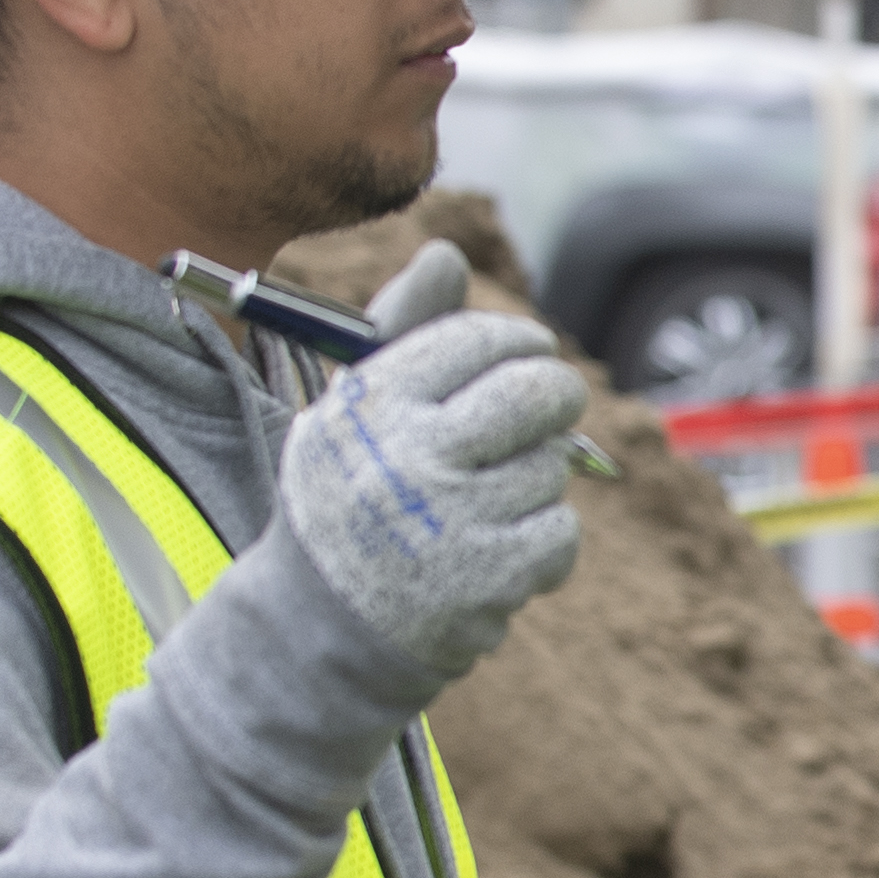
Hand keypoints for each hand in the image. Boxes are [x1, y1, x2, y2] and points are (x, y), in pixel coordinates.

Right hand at [272, 242, 588, 678]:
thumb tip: (447, 251)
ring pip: (552, 467)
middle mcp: (410, 454)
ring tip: (485, 504)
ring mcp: (453, 519)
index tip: (527, 351)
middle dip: (557, 394)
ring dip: (536, 482)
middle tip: (551, 402)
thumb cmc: (349, 496)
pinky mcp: (488, 578)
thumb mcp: (354, 408)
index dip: (518, 341)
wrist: (317, 626)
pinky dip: (544, 542)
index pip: (476, 341)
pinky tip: (499, 550)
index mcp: (373, 402)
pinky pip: (561, 531)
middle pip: (536, 394)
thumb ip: (404, 327)